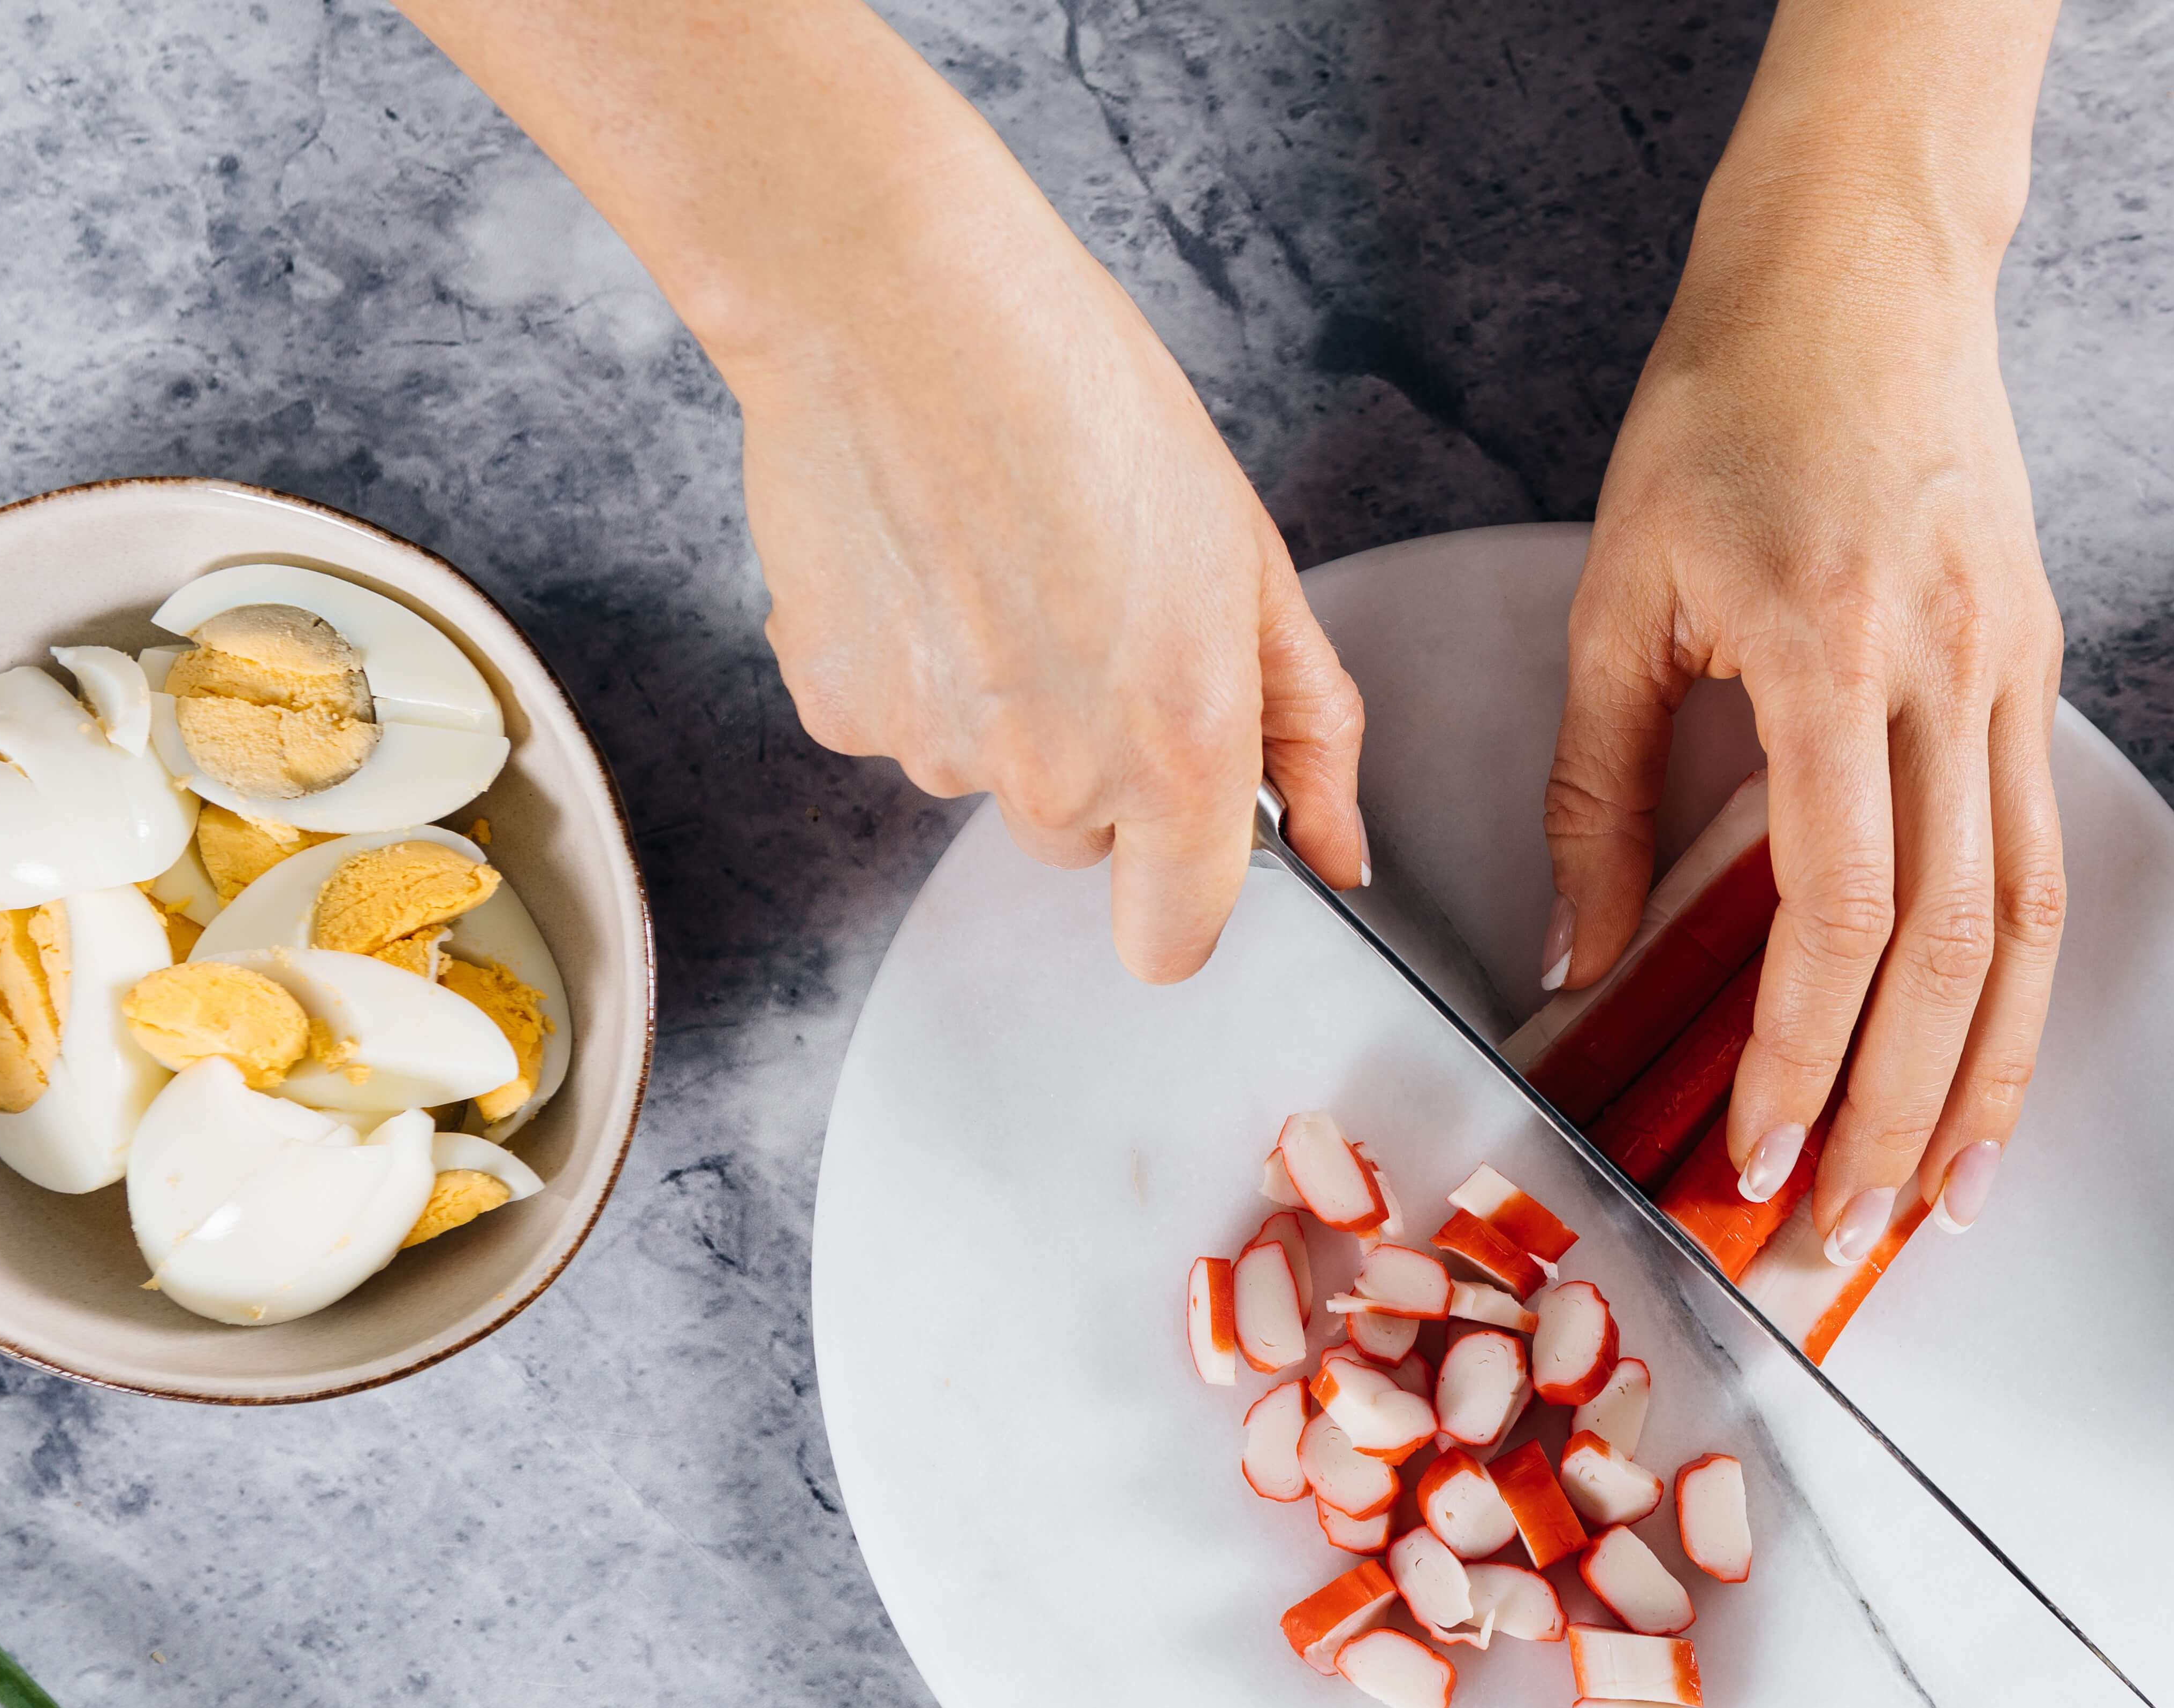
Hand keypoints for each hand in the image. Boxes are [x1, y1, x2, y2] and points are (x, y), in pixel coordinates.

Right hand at [722, 129, 1364, 980]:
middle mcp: (1054, 775)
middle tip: (1089, 611)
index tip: (1181, 819)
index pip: (1175, 940)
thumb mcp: (1246, 556)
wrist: (896, 302)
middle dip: (1095, 763)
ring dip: (1001, 705)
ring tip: (1003, 560)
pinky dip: (910, 665)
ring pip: (985, 776)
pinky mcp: (836, 708)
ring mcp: (934, 750)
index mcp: (1178, 748)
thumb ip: (1304, 723)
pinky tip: (927, 555)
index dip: (1181, 886)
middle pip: (1080, 842)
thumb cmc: (1080, 395)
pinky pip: (893, 723)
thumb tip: (1337, 847)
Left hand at [1544, 4, 2064, 1258]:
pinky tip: (1991, 1066)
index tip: (1752, 1152)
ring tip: (1938, 1200)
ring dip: (1987, 1078)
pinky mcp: (2038, 666)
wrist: (1860, 273)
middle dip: (1895, 1111)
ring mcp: (2013, 670)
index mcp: (1831, 654)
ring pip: (2025, 921)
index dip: (1800, 1051)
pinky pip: (2043, 856)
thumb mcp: (1619, 595)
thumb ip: (1598, 790)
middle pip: (1949, 946)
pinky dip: (2021, 983)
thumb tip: (1576, 959)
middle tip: (1839, 1231)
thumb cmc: (1724, 412)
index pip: (1838, 909)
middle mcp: (1948, 673)